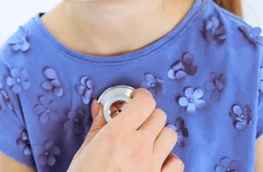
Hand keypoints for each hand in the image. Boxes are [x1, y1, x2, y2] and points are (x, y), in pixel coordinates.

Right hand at [68, 88, 183, 171]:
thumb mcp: (85, 149)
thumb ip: (98, 124)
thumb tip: (99, 106)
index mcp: (118, 134)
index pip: (144, 102)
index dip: (141, 96)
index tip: (134, 98)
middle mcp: (139, 147)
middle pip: (159, 115)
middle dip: (147, 115)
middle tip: (135, 121)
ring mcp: (152, 165)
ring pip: (170, 135)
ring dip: (159, 134)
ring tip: (145, 140)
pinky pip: (176, 162)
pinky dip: (169, 158)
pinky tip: (155, 160)